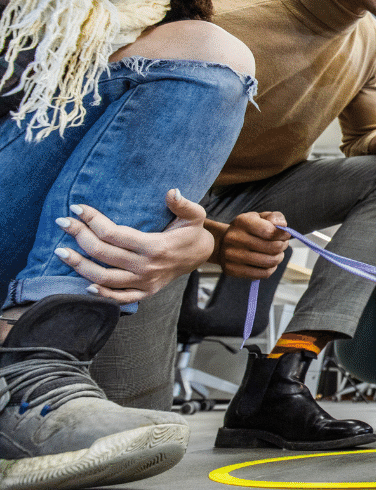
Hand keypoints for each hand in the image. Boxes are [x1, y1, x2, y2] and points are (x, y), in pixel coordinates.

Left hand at [53, 189, 214, 303]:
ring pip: (103, 277)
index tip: (77, 208)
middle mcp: (147, 266)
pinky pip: (118, 298)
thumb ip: (183, 204)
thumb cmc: (192, 232)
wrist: (202, 256)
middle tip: (63, 222)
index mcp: (155, 246)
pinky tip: (84, 283)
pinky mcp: (144, 292)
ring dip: (78, 265)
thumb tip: (172, 192)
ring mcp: (144, 282)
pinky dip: (100, 294)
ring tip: (61, 251)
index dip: (92, 220)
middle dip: (79, 236)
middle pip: (103, 253)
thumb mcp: (194, 215)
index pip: (114, 234)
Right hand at [214, 211, 289, 278]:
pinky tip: (270, 263)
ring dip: (279, 258)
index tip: (286, 234)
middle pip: (272, 247)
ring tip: (278, 253)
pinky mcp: (231, 269)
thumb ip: (275, 217)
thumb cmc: (248, 229)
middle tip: (283, 244)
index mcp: (242, 222)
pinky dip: (271, 269)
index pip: (269, 231)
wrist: (222, 243)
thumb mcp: (261, 217)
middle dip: (283, 246)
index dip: (283, 234)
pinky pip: (262, 274)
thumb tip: (282, 225)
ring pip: (269, 261)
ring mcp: (231, 255)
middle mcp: (234, 238)